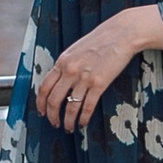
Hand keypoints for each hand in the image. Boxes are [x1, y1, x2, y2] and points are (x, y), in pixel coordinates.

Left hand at [34, 8, 162, 130]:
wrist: (121, 34)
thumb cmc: (101, 40)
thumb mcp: (76, 50)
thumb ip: (67, 65)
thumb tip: (60, 81)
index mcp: (62, 62)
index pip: (44, 87)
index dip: (40, 103)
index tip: (42, 112)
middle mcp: (70, 71)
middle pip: (54, 100)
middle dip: (52, 116)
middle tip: (55, 124)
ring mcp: (84, 78)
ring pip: (70, 107)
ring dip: (68, 121)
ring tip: (69, 127)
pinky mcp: (99, 84)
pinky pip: (87, 107)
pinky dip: (83, 118)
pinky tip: (83, 123)